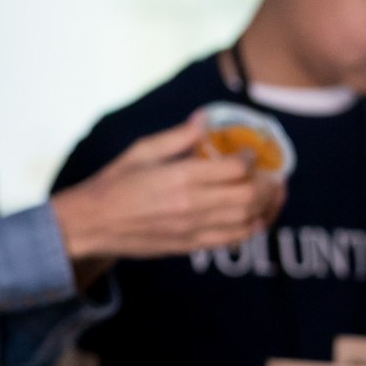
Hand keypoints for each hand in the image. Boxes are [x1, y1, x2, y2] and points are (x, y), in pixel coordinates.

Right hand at [50, 114, 284, 263]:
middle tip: (269, 174)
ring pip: (246, 219)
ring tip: (272, 194)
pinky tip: (255, 218)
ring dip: (266, 206)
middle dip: (266, 183)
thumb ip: (177, 137)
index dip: (250, 159)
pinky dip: (251, 228)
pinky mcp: (190, 246)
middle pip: (248, 195)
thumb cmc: (114, 183)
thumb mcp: (141, 151)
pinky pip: (232, 240)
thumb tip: (204, 119)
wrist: (93, 224)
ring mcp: (192, 228)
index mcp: (179, 176)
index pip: (234, 168)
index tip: (249, 153)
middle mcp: (190, 204)